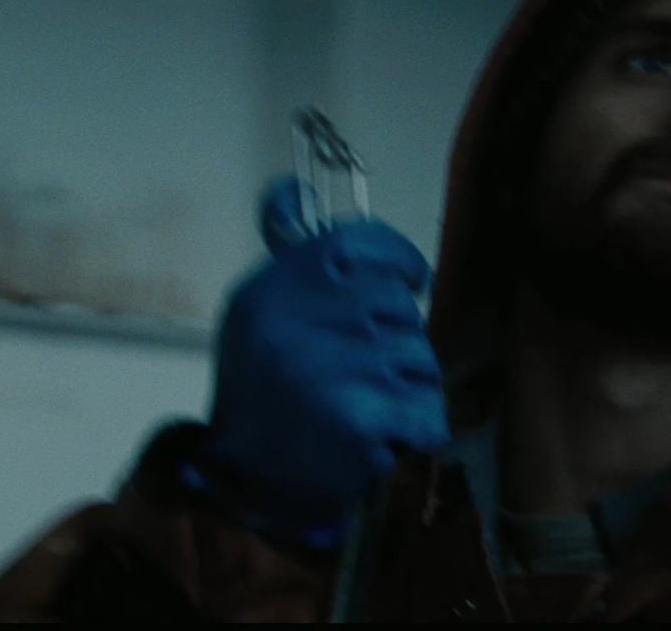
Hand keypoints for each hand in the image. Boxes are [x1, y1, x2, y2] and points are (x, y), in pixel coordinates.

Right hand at [195, 177, 449, 536]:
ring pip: (419, 358)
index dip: (397, 256)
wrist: (243, 482)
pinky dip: (415, 428)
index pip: (356, 241)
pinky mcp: (360, 418)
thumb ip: (293, 261)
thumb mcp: (256, 315)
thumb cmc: (258, 396)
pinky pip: (427, 410)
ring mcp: (331, 368)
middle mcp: (299, 320)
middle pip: (398, 305)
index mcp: (275, 289)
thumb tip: (291, 189)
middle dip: (398, 339)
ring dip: (407, 388)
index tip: (412, 276)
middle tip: (365, 372)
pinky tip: (379, 436)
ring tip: (365, 408)